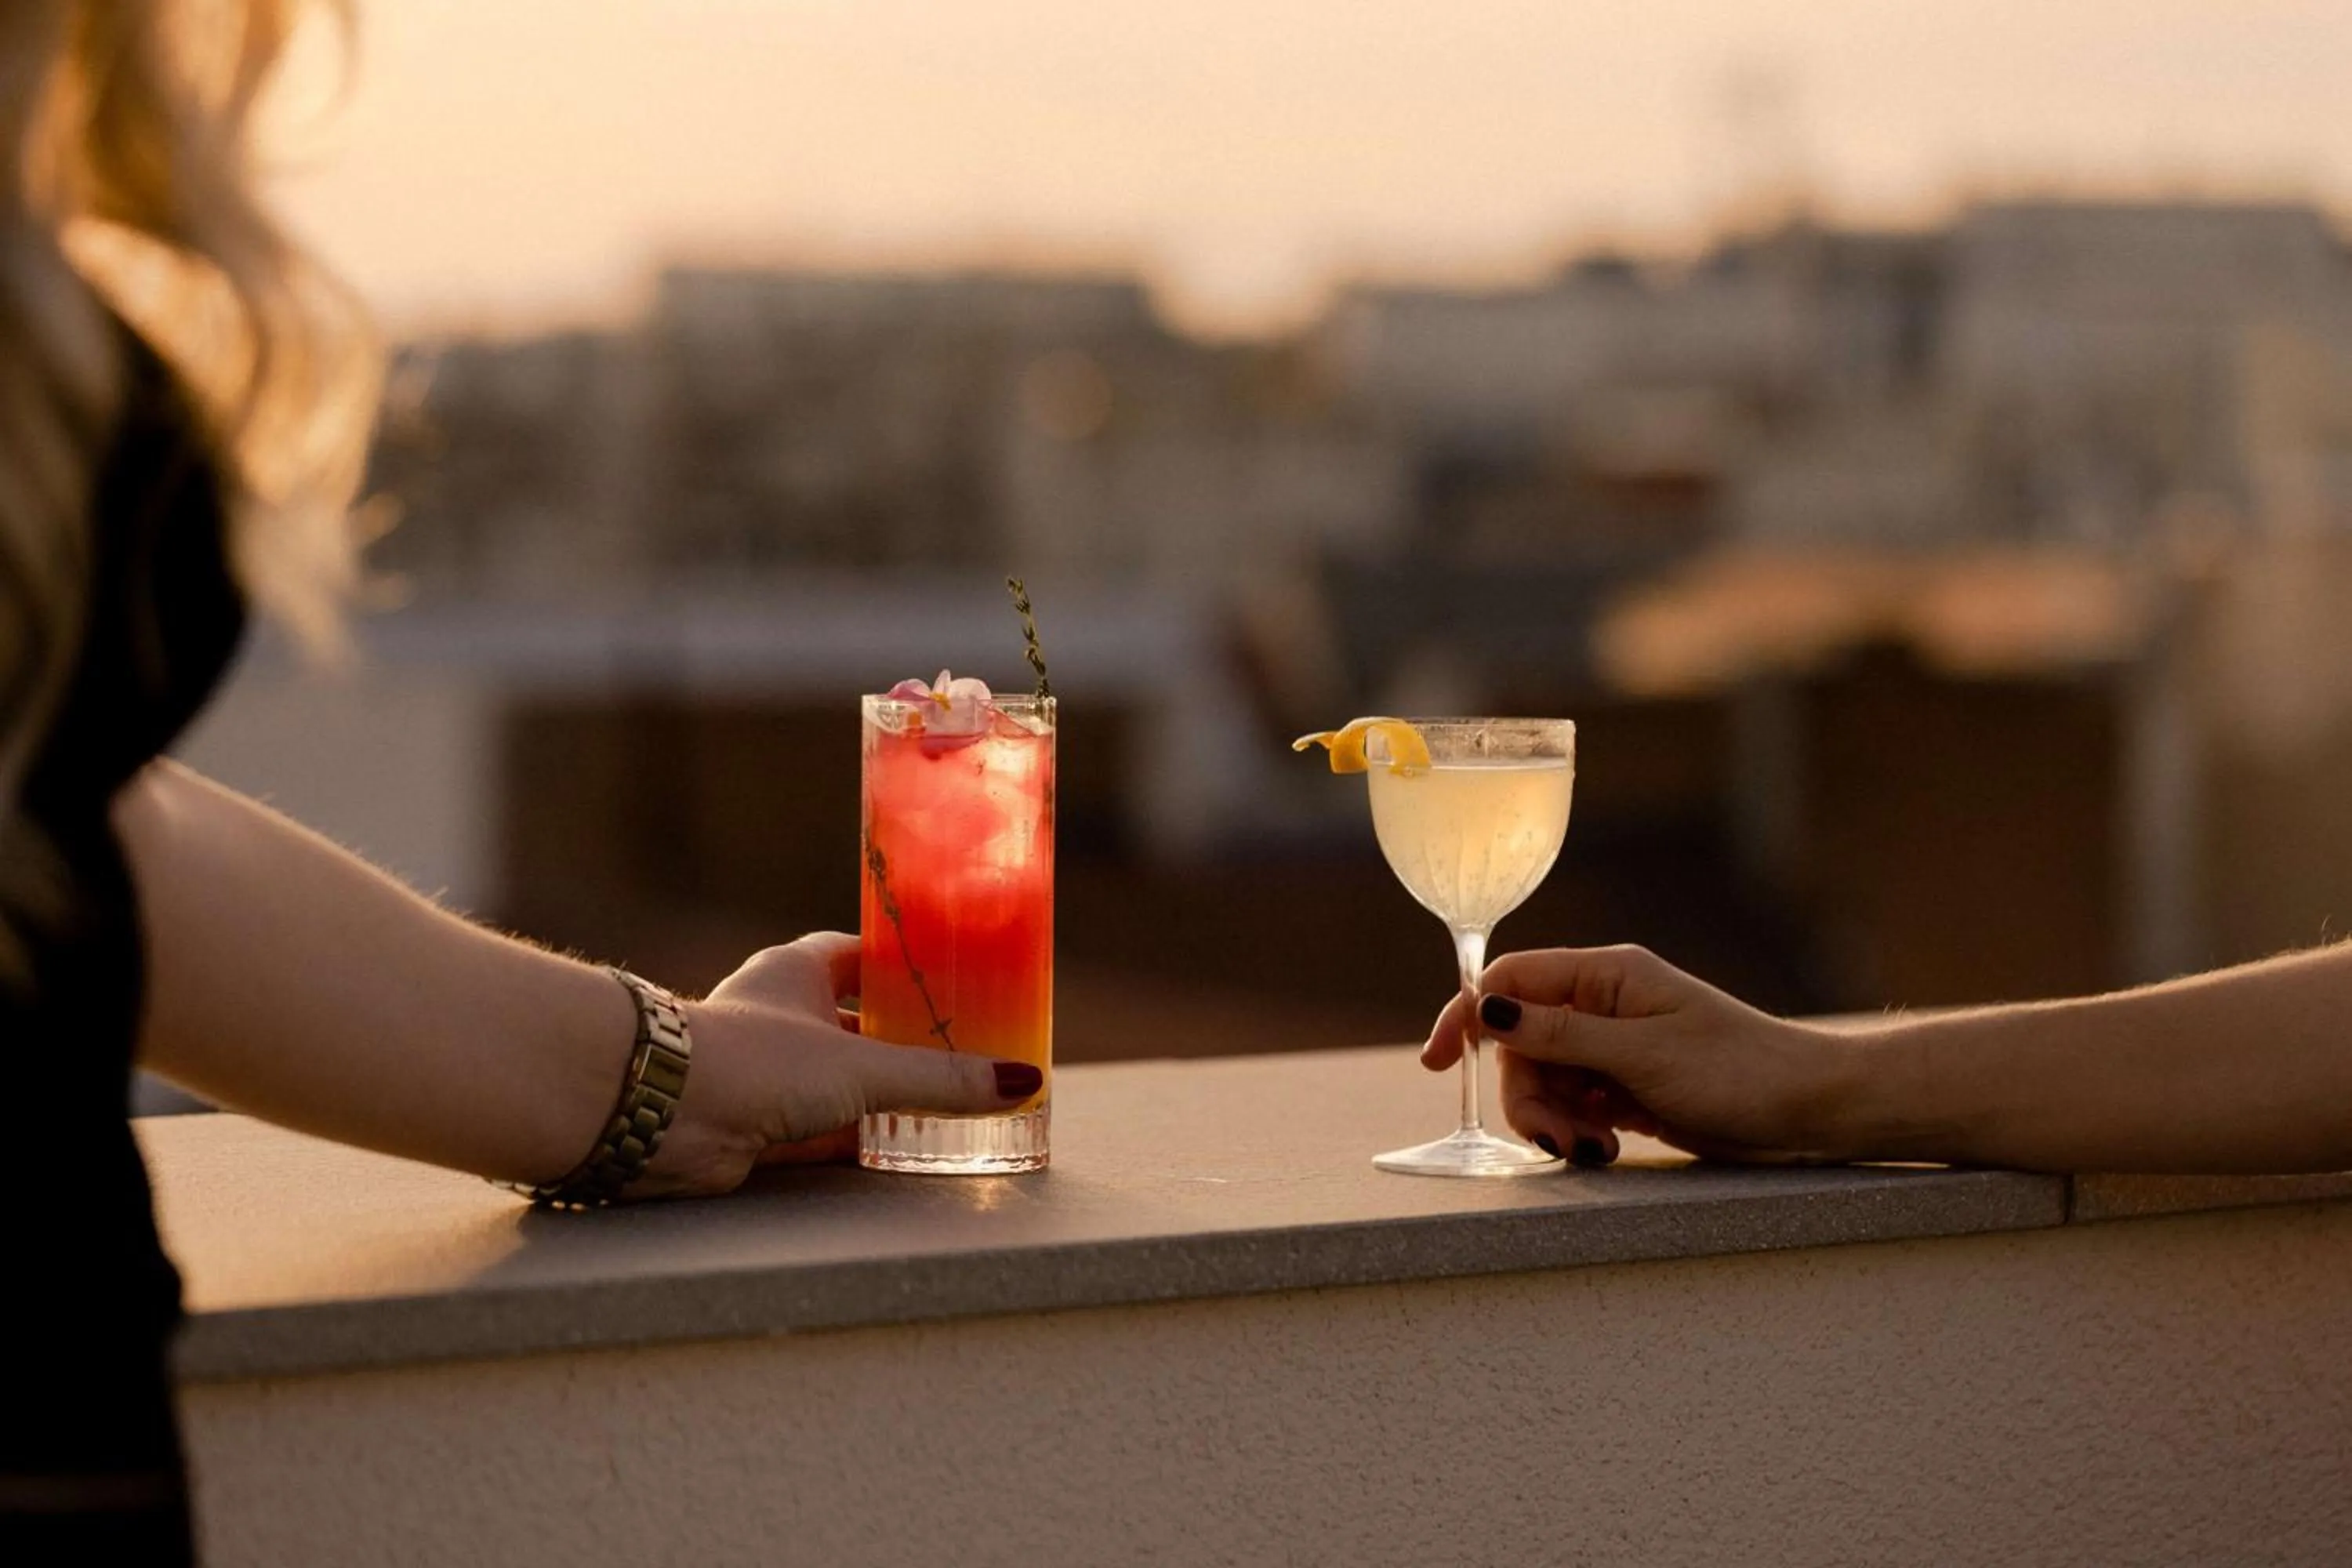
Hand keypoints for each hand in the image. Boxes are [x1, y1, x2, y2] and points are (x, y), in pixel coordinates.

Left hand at [635, 932, 1039, 1196]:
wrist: (660, 1115)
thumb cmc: (752, 1062)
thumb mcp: (862, 1067)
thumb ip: (940, 1079)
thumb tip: (1020, 1082)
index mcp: (797, 971)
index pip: (859, 953)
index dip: (903, 962)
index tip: (949, 973)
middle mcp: (780, 1015)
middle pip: (857, 1020)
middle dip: (905, 1036)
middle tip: (964, 1048)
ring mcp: (768, 1071)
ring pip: (842, 1079)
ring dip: (885, 1093)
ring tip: (948, 1102)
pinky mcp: (759, 1124)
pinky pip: (824, 1130)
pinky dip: (861, 1139)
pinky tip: (904, 1151)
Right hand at [1421, 945, 1859, 1166]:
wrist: (1806, 1109)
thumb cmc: (1737, 1070)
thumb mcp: (1639, 1053)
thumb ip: (1558, 1034)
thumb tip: (1486, 1009)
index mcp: (1606, 975)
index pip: (1510, 981)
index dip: (1467, 1017)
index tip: (1436, 1063)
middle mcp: (1602, 1005)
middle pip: (1518, 1043)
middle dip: (1526, 1095)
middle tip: (1558, 1139)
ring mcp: (1612, 1048)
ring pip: (1542, 1081)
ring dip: (1553, 1121)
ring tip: (1593, 1151)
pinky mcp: (1625, 1087)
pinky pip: (1572, 1105)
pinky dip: (1577, 1131)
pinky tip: (1605, 1148)